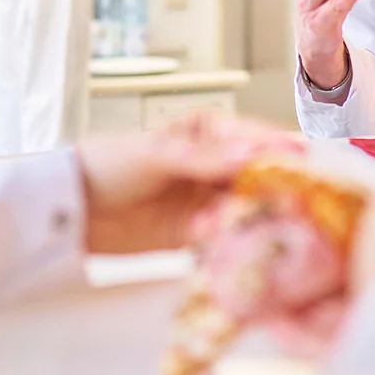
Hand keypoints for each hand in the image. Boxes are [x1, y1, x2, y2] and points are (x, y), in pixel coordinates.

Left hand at [76, 110, 299, 253]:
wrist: (70, 207)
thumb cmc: (108, 163)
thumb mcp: (157, 154)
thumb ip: (205, 158)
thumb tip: (254, 153)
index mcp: (212, 131)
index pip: (258, 140)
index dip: (282, 154)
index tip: (304, 168)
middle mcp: (218, 163)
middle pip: (260, 178)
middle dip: (271, 193)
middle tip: (286, 209)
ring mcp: (209, 198)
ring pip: (246, 209)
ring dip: (246, 220)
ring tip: (233, 228)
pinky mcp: (198, 232)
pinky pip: (225, 237)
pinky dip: (228, 241)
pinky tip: (217, 243)